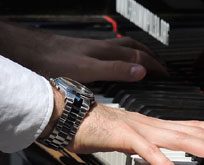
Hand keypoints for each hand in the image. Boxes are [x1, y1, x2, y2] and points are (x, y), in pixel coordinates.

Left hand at [0, 21, 167, 82]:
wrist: (36, 53)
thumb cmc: (58, 61)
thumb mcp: (89, 70)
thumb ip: (116, 70)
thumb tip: (141, 71)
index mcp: (110, 53)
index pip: (141, 58)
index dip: (156, 67)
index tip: (166, 75)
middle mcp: (107, 48)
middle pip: (137, 49)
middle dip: (152, 57)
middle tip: (162, 67)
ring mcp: (100, 48)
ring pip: (127, 48)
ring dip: (141, 54)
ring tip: (148, 62)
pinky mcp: (92, 51)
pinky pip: (117, 51)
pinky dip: (127, 56)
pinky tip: (122, 62)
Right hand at [67, 103, 203, 164]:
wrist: (74, 116)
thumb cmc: (100, 127)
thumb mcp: (131, 137)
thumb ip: (148, 145)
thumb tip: (161, 156)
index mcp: (155, 125)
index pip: (191, 125)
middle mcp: (153, 124)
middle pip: (192, 130)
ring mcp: (140, 129)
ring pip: (178, 137)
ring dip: (203, 148)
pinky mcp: (124, 136)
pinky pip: (147, 151)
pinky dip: (163, 163)